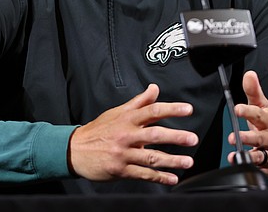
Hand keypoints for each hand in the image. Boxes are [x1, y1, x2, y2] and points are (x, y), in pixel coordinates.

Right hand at [67, 83, 197, 184]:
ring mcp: (123, 154)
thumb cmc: (98, 130)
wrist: (75, 150)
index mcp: (127, 119)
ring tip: (188, 161)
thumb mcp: (117, 112)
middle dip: (175, 137)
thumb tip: (154, 89)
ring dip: (172, 161)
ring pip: (151, 157)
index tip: (187, 109)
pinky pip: (143, 174)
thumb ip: (139, 102)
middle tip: (192, 138)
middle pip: (154, 135)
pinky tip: (172, 178)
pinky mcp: (121, 170)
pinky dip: (159, 177)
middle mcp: (126, 135)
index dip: (171, 109)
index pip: (152, 110)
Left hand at [226, 70, 267, 177]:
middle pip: (259, 138)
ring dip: (249, 157)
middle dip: (247, 138)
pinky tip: (241, 167)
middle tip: (232, 137)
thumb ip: (254, 92)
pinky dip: (253, 170)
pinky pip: (261, 170)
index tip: (237, 109)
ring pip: (260, 157)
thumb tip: (249, 74)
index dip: (247, 111)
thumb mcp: (265, 107)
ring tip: (235, 156)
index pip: (258, 114)